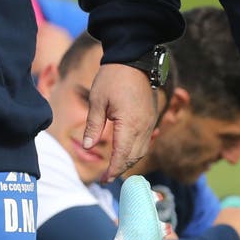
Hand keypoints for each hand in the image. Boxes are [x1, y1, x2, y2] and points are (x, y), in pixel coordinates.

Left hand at [83, 63, 161, 178]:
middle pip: (134, 156)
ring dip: (129, 161)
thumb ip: (93, 126)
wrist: (134, 59)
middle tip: (106, 178)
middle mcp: (144, 126)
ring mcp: (150, 121)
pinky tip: (126, 152)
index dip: (113, 170)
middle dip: (120, 169)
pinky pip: (147, 140)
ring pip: (142, 150)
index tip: (104, 180)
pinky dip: (137, 150)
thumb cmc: (112, 78)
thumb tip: (87, 146)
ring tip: (114, 168)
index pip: (122, 155)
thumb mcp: (97, 101)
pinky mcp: (152, 116)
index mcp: (129, 124)